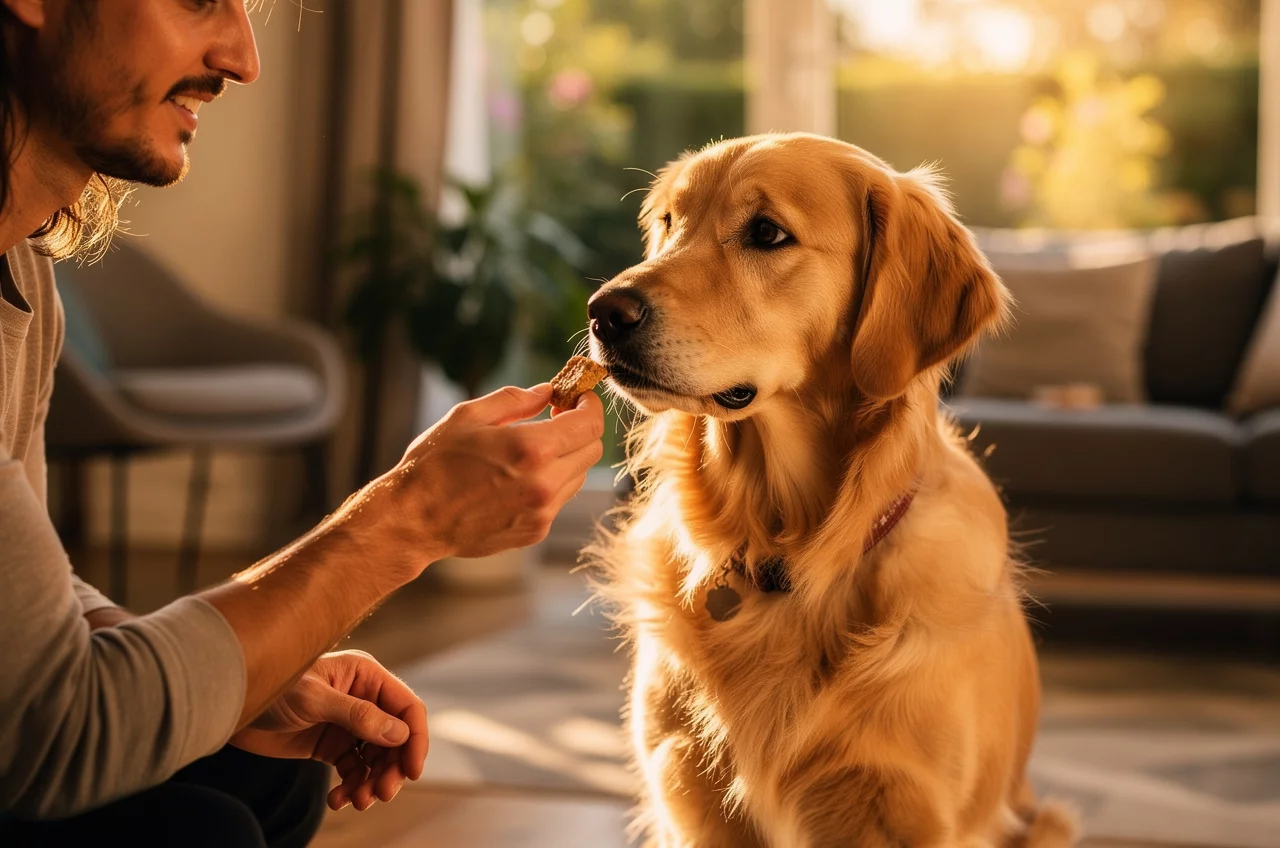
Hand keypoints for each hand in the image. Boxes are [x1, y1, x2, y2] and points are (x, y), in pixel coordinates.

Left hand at [230, 651, 427, 810]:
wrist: (229, 706)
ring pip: (377, 759)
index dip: (415, 739)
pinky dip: (351, 788)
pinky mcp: (331, 745)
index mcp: (365, 676)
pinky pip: (354, 770)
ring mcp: (348, 723)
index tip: (412, 771)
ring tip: (358, 801)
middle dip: (392, 768)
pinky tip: (338, 800)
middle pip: (396, 738)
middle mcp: (363, 698)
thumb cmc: (270, 689)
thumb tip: (400, 734)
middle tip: (382, 794)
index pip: (406, 707)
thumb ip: (358, 716)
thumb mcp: (314, 700)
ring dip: (372, 782)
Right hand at [365, 383, 604, 568]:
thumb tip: (547, 391)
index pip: (590, 424)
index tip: (577, 397)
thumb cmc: (434, 464)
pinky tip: (518, 476)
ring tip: (531, 449)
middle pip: (592, 450)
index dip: (589, 405)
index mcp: (532, 449)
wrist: (413, 520)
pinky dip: (550, 482)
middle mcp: (545, 484)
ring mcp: (542, 512)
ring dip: (566, 456)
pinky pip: (559, 499)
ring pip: (578, 475)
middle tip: (555, 417)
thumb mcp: (468, 417)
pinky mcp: (535, 530)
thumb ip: (515, 400)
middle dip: (580, 429)